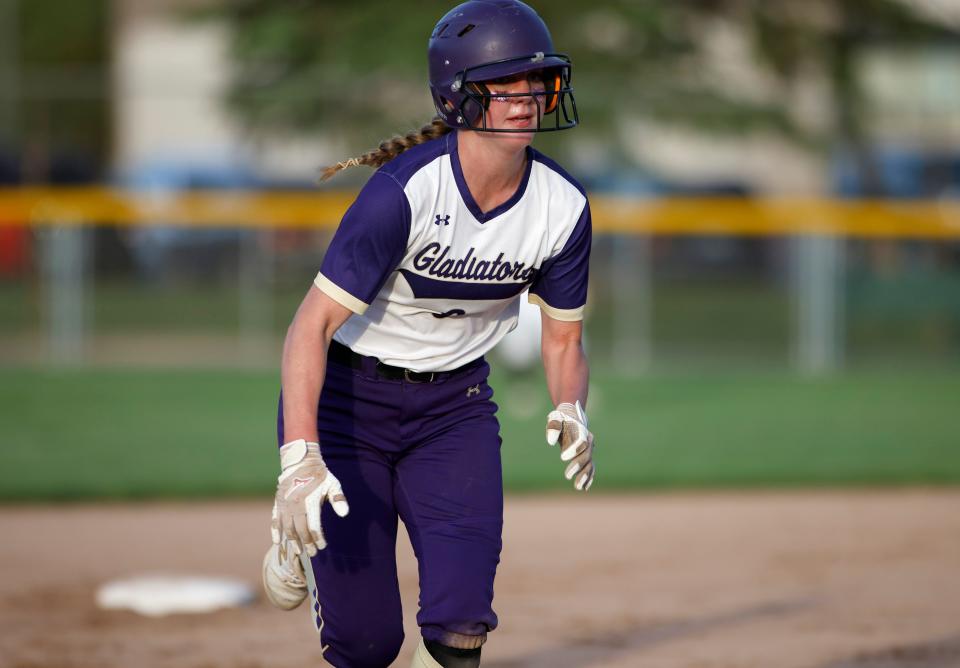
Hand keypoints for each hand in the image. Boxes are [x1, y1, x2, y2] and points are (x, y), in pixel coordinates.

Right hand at [271, 439, 349, 555]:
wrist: (301, 461)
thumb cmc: (320, 475)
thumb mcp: (333, 484)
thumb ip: (338, 499)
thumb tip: (344, 514)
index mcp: (310, 502)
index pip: (314, 527)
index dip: (318, 539)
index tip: (322, 546)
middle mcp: (296, 505)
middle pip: (300, 530)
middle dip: (307, 543)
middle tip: (312, 553)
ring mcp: (285, 505)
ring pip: (287, 528)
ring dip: (292, 541)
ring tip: (298, 551)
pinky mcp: (277, 503)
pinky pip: (274, 520)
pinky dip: (275, 532)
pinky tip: (277, 542)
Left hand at [545, 401, 594, 490]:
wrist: (571, 417)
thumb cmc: (561, 418)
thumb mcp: (555, 418)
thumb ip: (553, 427)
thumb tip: (551, 441)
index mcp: (582, 431)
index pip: (581, 442)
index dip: (574, 450)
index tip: (562, 458)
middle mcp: (589, 441)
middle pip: (586, 455)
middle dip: (577, 466)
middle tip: (567, 475)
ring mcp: (589, 450)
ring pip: (590, 464)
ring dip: (584, 476)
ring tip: (578, 487)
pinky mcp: (587, 456)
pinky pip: (590, 468)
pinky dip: (589, 478)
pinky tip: (585, 488)